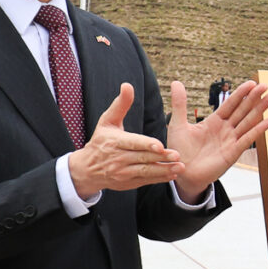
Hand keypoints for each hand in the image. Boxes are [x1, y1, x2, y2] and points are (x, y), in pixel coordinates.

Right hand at [66, 83, 181, 198]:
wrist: (87, 169)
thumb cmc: (101, 141)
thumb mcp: (107, 121)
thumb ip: (120, 104)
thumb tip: (127, 85)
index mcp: (114, 142)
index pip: (132, 143)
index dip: (146, 145)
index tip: (160, 145)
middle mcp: (118, 159)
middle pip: (142, 158)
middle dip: (160, 157)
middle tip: (177, 155)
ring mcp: (123, 173)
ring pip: (145, 171)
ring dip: (163, 170)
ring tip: (179, 167)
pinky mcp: (128, 183)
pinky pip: (145, 180)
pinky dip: (159, 178)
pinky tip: (172, 174)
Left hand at [167, 79, 267, 199]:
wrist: (181, 172)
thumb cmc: (180, 151)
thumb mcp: (178, 124)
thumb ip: (179, 103)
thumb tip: (176, 82)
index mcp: (214, 122)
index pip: (230, 104)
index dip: (241, 94)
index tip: (251, 83)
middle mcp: (225, 130)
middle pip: (242, 110)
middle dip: (254, 98)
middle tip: (265, 86)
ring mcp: (230, 141)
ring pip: (248, 122)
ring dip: (260, 110)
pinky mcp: (232, 153)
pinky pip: (247, 140)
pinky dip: (258, 130)